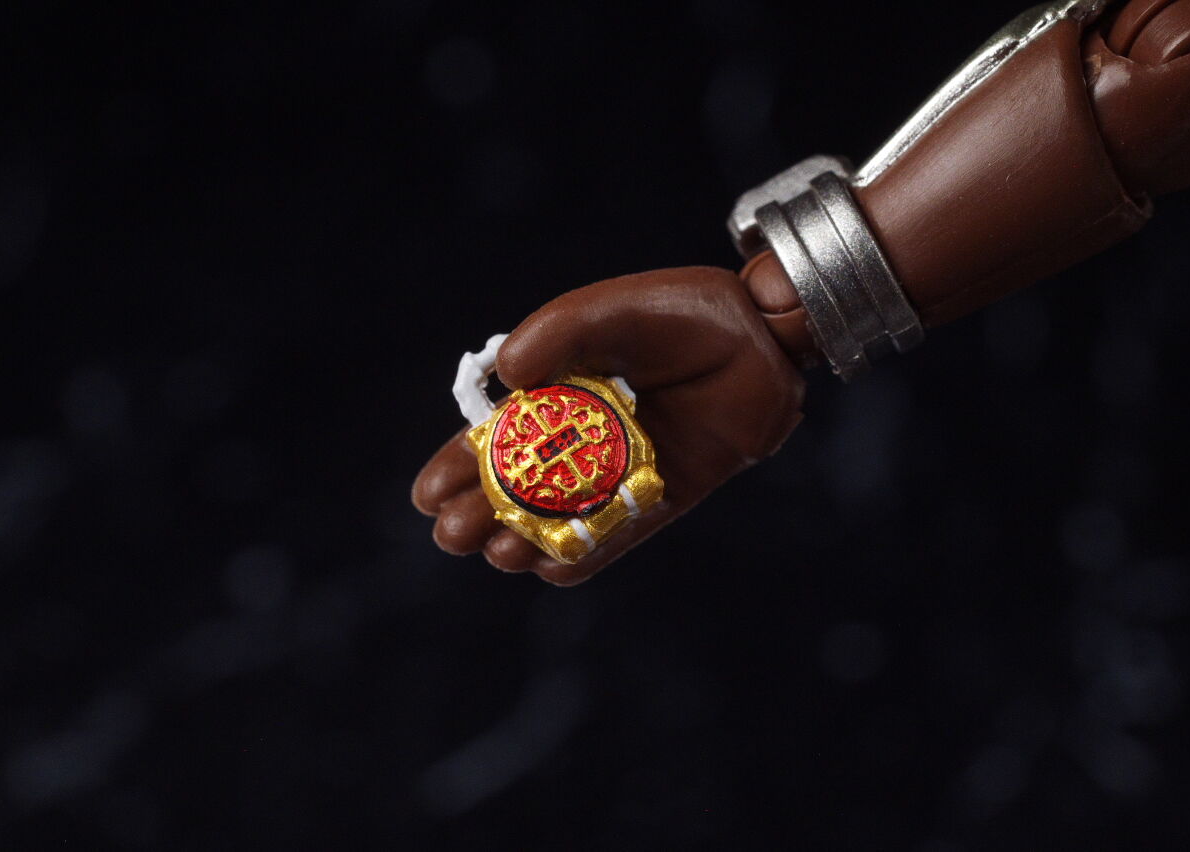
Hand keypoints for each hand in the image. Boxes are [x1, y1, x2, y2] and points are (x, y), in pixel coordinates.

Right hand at [412, 266, 806, 584]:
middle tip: (453, 535)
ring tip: (497, 553)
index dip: (459, 465)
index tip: (427, 495)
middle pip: (519, 485)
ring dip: (525, 539)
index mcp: (558, 392)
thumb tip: (506, 373)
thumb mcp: (608, 311)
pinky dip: (585, 554)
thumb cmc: (681, 314)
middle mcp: (584, 436)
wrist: (762, 338)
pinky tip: (548, 568)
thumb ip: (557, 332)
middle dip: (481, 512)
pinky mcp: (663, 494)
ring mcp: (622, 470)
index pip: (496, 436)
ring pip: (562, 517)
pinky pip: (619, 533)